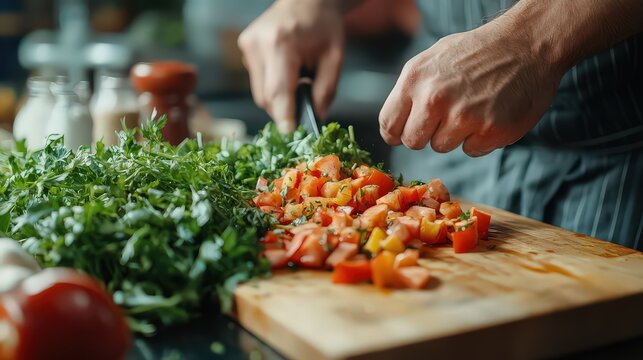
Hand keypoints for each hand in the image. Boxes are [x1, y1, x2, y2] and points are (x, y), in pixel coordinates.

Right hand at [238, 0, 344, 132]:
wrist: (306, 0)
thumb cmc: (323, 26)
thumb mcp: (334, 58)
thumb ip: (325, 91)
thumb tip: (315, 119)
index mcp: (281, 44)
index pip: (278, 92)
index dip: (284, 117)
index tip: (291, 135)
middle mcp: (258, 45)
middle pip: (266, 97)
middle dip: (285, 110)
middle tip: (304, 106)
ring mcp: (248, 46)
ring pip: (259, 93)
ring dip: (278, 98)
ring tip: (296, 81)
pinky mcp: (244, 48)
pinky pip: (257, 81)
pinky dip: (272, 86)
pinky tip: (285, 73)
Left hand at [378, 22, 563, 155]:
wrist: (526, 44)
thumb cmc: (477, 52)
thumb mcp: (433, 59)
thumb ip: (411, 90)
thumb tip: (395, 122)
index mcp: (415, 79)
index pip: (388, 124)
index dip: (396, 132)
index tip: (405, 132)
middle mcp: (434, 98)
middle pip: (413, 142)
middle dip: (425, 135)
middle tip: (444, 118)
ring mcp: (463, 116)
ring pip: (441, 147)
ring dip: (454, 135)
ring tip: (472, 108)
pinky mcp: (490, 131)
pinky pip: (471, 150)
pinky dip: (480, 138)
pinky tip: (490, 114)